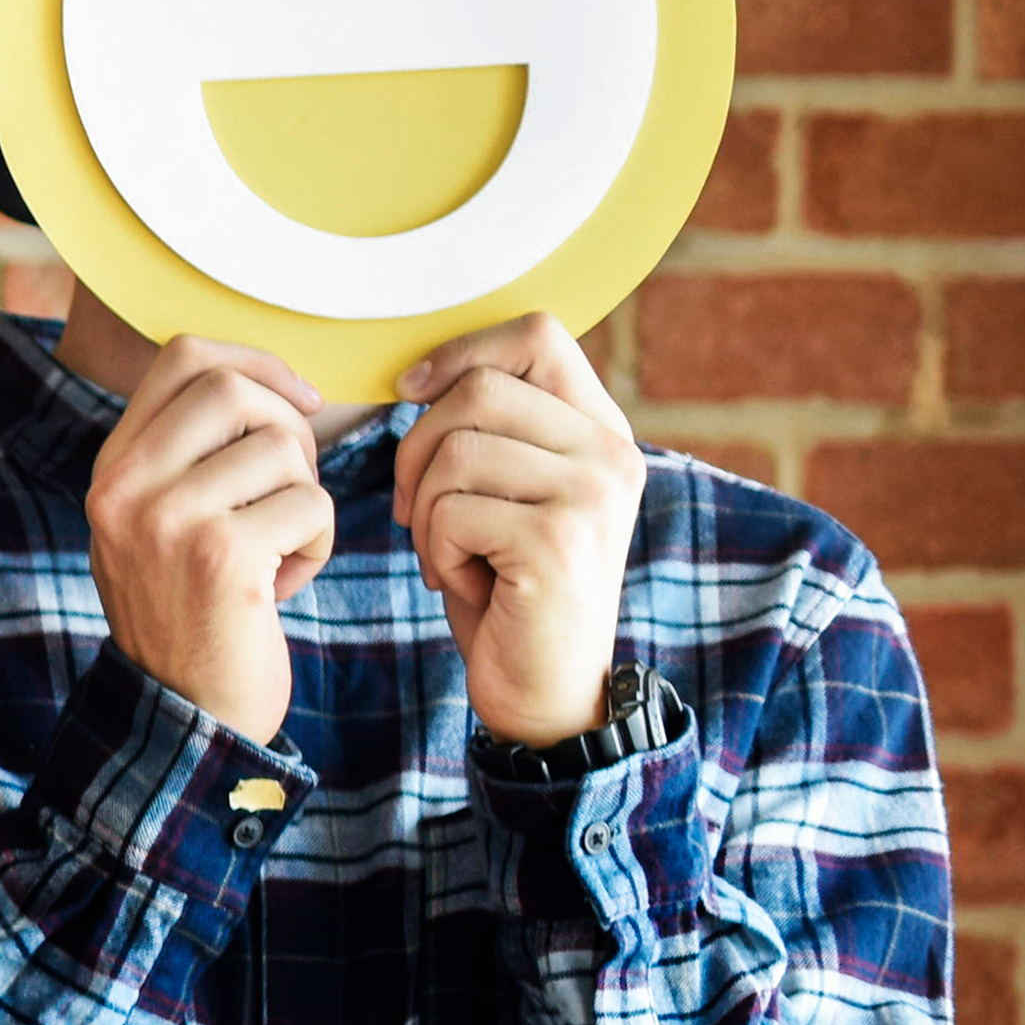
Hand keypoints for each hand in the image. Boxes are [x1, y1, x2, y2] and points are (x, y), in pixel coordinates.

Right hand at [85, 337, 334, 744]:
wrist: (182, 716)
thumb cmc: (191, 615)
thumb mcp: (157, 524)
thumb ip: (184, 455)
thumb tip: (263, 381)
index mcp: (111, 470)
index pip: (183, 359)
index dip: (255, 363)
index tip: (296, 402)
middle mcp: (124, 487)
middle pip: (233, 389)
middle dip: (288, 430)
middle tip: (287, 487)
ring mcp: (166, 520)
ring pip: (282, 449)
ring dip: (306, 497)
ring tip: (280, 549)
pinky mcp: (221, 556)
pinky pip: (310, 503)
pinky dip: (318, 543)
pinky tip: (285, 583)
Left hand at [393, 314, 642, 749]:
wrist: (545, 688)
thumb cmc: (508, 588)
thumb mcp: (507, 494)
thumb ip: (493, 432)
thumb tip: (419, 375)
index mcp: (601, 430)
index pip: (536, 335)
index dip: (459, 354)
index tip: (412, 394)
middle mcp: (612, 453)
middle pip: (477, 392)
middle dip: (416, 452)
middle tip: (417, 512)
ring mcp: (593, 494)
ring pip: (453, 453)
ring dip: (424, 512)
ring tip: (451, 554)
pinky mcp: (560, 540)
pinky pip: (450, 512)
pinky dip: (435, 552)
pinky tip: (465, 583)